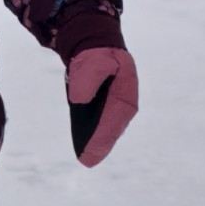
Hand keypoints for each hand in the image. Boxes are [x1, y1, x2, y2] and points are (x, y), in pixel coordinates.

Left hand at [66, 46, 137, 166]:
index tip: (91, 152)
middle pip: (112, 127)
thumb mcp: (93, 61)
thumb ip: (87, 79)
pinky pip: (100, 123)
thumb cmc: (96, 55)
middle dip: (100, 144)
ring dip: (96, 141)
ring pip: (106, 127)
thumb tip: (79, 101)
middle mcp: (124, 103)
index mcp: (125, 92)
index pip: (113, 120)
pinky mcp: (106, 107)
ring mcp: (116, 106)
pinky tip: (82, 141)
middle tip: (87, 160)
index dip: (102, 138)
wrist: (95, 45)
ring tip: (84, 156)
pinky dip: (92, 132)